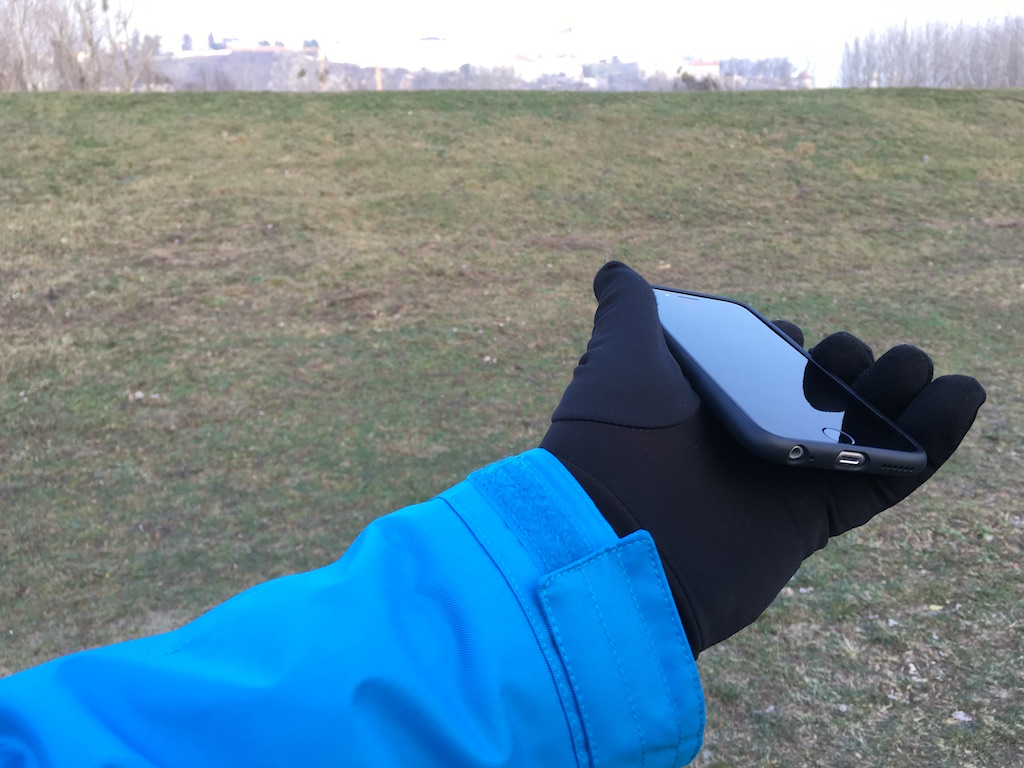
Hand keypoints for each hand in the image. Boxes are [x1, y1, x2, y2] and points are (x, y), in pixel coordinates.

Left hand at [541, 262, 985, 656]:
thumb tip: (614, 269)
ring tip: (916, 367)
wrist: (615, 541)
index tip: (783, 335)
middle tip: (849, 356)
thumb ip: (630, 314)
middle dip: (848, 365)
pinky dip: (931, 443)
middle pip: (820, 393)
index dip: (783, 344)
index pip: (762, 363)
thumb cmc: (613, 443)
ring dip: (898, 395)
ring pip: (861, 432)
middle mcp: (746, 440)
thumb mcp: (618, 363)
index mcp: (704, 400)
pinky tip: (961, 397)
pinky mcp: (813, 518)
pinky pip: (888, 480)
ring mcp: (783, 479)